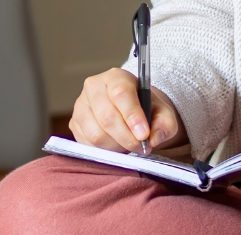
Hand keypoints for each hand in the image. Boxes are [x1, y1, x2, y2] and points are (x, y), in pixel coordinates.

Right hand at [69, 68, 186, 152]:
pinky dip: (105, 150)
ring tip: (129, 144)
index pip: (120, 94)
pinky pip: (88, 144)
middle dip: (127, 138)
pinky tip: (116, 145)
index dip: (132, 116)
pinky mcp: (75, 124)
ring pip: (96, 134)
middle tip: (141, 147)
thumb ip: (165, 124)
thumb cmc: (146, 110)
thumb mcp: (163, 113)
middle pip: (107, 118)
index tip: (144, 134)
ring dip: (116, 146)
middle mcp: (94, 87)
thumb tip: (154, 138)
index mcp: (116, 77)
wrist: (131, 113)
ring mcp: (81, 106)